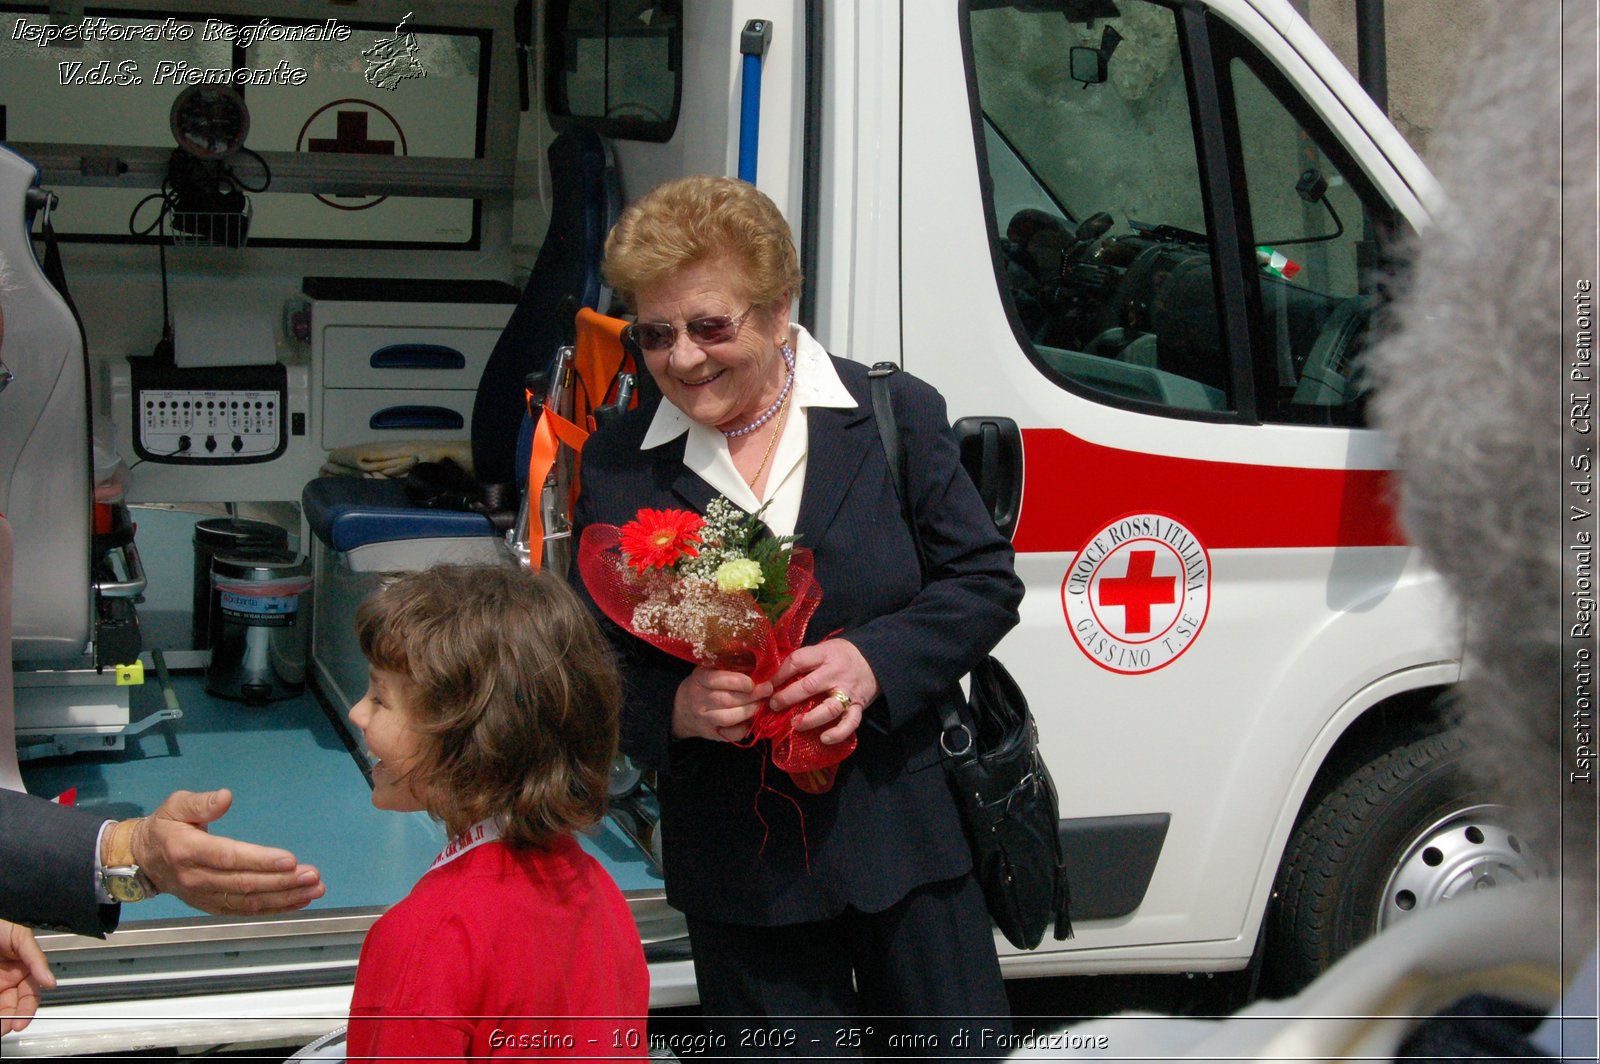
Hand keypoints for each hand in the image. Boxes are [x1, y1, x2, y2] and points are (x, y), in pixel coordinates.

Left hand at [1, 919, 52, 1036]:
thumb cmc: (1, 921)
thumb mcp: (21, 938)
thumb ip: (36, 959)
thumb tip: (51, 982)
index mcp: (22, 968)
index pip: (30, 994)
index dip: (26, 1010)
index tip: (20, 1023)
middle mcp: (8, 978)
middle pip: (13, 1005)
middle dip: (10, 1019)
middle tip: (5, 1029)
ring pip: (0, 1006)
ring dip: (0, 1018)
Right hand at [128, 789, 324, 914]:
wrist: (143, 860)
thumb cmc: (165, 827)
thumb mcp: (175, 805)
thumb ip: (201, 803)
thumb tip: (226, 797)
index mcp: (187, 851)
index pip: (228, 857)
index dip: (260, 860)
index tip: (290, 860)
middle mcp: (196, 878)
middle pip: (244, 883)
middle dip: (282, 881)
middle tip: (313, 876)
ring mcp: (204, 896)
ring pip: (248, 902)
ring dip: (285, 897)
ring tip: (315, 889)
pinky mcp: (212, 906)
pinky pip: (245, 910)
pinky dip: (274, 908)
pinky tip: (299, 901)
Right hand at [672, 667, 771, 742]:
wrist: (685, 708)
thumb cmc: (707, 684)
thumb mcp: (713, 670)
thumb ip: (732, 669)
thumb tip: (761, 669)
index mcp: (699, 678)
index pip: (716, 679)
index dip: (737, 681)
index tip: (753, 682)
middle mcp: (698, 699)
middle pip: (726, 700)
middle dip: (751, 695)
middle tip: (767, 690)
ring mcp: (704, 719)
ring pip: (729, 717)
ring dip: (750, 710)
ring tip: (762, 703)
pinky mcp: (712, 734)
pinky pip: (731, 734)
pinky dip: (745, 728)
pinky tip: (752, 719)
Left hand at [769, 639, 877, 745]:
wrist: (878, 660)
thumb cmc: (843, 655)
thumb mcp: (824, 648)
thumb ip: (805, 660)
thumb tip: (774, 676)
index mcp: (825, 655)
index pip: (798, 661)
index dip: (779, 674)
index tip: (767, 685)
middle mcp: (836, 673)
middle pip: (810, 686)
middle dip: (788, 697)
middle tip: (774, 705)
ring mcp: (848, 692)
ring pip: (829, 708)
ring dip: (810, 719)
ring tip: (795, 724)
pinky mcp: (858, 707)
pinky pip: (850, 723)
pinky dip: (838, 733)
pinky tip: (824, 739)